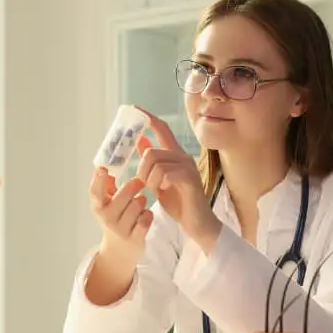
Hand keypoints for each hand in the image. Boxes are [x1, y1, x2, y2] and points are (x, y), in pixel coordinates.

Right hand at [89, 168, 152, 264]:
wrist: (119, 250)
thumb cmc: (114, 219)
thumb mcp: (106, 204)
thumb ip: (106, 185)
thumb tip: (105, 165)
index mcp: (98, 207)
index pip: (95, 192)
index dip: (98, 180)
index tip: (102, 169)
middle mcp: (107, 218)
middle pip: (125, 194)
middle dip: (134, 185)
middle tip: (139, 182)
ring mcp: (121, 229)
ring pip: (138, 204)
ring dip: (142, 201)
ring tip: (140, 202)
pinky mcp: (135, 238)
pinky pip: (147, 218)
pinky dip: (148, 214)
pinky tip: (145, 215)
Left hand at [135, 110, 220, 245]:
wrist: (197, 224)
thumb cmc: (179, 203)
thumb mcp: (159, 180)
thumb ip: (151, 162)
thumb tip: (139, 140)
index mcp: (175, 155)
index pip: (162, 129)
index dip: (148, 117)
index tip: (134, 108)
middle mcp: (183, 157)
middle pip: (151, 151)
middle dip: (142, 170)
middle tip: (147, 184)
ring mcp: (188, 168)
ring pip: (155, 163)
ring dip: (150, 179)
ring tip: (157, 190)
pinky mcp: (189, 180)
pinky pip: (165, 174)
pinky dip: (159, 184)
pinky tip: (165, 191)